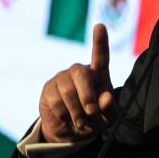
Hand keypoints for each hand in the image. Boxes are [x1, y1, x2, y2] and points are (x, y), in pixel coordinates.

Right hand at [38, 23, 116, 142]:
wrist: (71, 131)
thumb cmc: (94, 119)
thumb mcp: (107, 118)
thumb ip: (110, 109)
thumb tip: (106, 98)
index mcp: (99, 75)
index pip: (100, 55)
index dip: (100, 41)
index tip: (99, 26)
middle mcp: (80, 71)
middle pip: (81, 74)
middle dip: (86, 95)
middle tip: (91, 112)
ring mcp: (63, 78)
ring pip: (68, 91)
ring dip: (76, 111)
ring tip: (80, 122)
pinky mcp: (49, 88)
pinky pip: (55, 101)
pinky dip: (64, 115)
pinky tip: (66, 118)